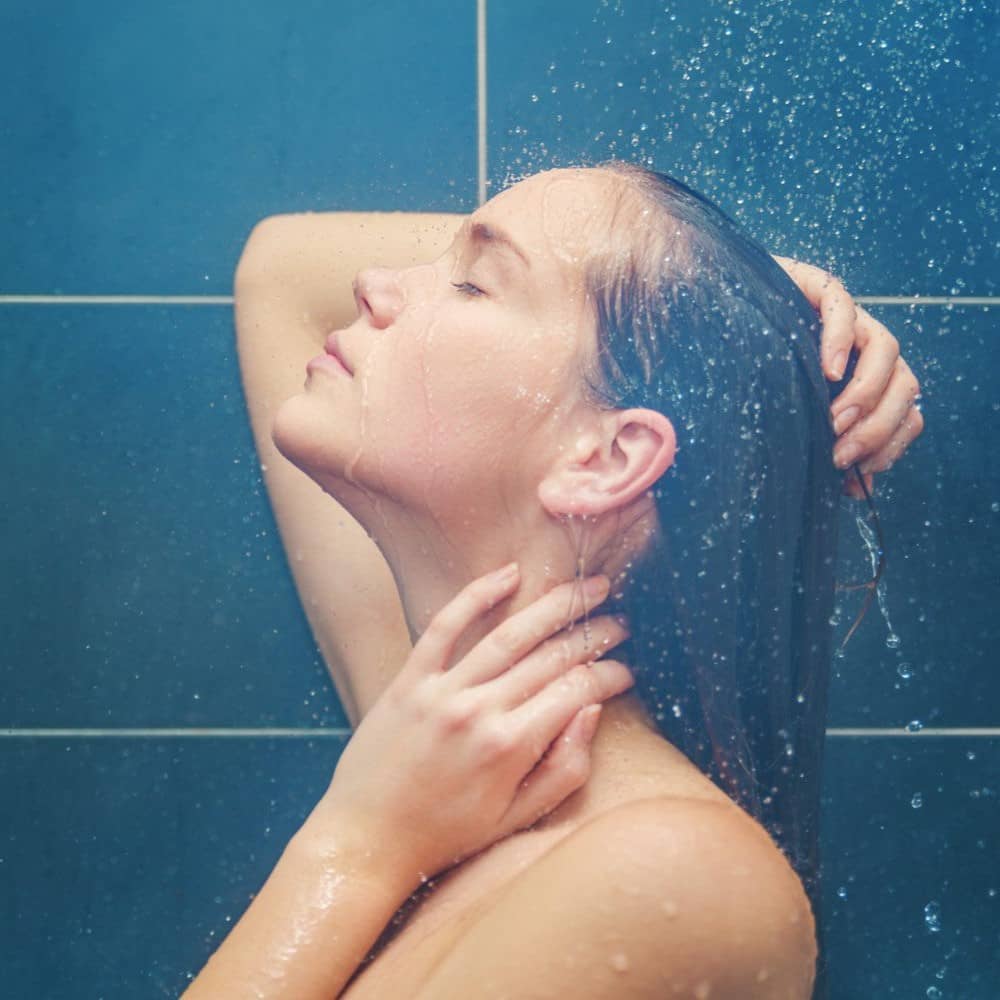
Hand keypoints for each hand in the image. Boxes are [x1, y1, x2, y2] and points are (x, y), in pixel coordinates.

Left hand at [322, 565, 632, 883]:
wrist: (367, 838)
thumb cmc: (447, 834)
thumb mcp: (516, 818)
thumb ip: (564, 768)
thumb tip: (592, 712)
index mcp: (509, 748)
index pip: (576, 692)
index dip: (609, 676)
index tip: (627, 671)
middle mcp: (478, 711)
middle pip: (550, 658)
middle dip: (593, 636)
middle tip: (619, 623)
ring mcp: (442, 690)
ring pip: (509, 634)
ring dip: (554, 606)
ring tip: (587, 589)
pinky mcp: (410, 679)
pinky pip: (445, 625)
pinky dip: (477, 594)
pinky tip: (509, 574)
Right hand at [774, 256, 924, 499]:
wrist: (712, 319)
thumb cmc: (750, 376)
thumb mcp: (790, 420)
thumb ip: (822, 446)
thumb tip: (853, 488)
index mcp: (866, 379)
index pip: (905, 410)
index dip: (892, 442)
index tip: (859, 470)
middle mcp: (863, 349)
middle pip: (904, 384)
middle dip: (878, 427)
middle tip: (842, 454)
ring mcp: (846, 317)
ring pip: (886, 350)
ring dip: (867, 393)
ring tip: (834, 420)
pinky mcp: (818, 288)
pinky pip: (843, 308)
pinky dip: (841, 340)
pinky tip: (827, 370)